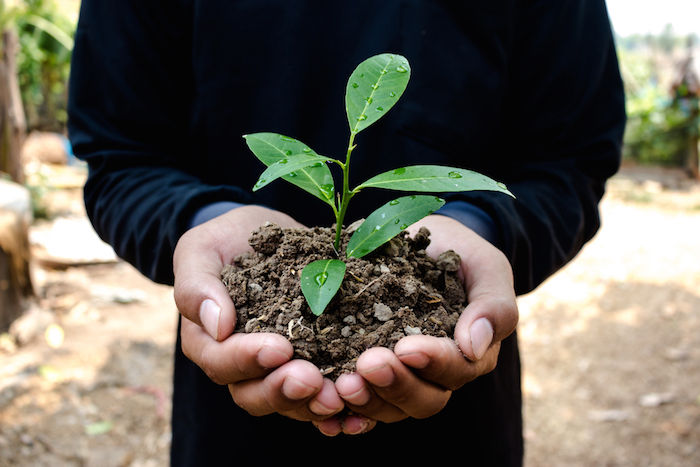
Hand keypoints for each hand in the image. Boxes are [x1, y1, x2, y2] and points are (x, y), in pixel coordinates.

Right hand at [173, 205, 343, 422]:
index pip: (221, 362)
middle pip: (254, 394)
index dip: (249, 359)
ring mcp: (276, 368)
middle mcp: (240, 364)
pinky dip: (338, 403)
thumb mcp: (200, 250)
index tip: (280, 347)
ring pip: (290, 401)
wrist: (261, 235)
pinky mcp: (311, 362)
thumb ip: (197, 286)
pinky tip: (357, 404)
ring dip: (313, 403)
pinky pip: (320, 392)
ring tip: (339, 395)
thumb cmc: (224, 241)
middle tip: (312, 379)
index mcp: (208, 342)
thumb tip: (218, 326)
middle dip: (284, 390)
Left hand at [332, 214, 517, 428]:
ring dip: (365, 400)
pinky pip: (356, 403)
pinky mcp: (364, 372)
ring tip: (340, 384)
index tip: (407, 347)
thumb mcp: (486, 267)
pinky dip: (341, 412)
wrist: (419, 240)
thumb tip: (474, 347)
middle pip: (421, 400)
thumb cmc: (459, 253)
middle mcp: (434, 375)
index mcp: (468, 354)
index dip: (432, 363)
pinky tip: (325, 410)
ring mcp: (398, 377)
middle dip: (394, 385)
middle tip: (367, 365)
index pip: (456, 370)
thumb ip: (493, 304)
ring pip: (386, 407)